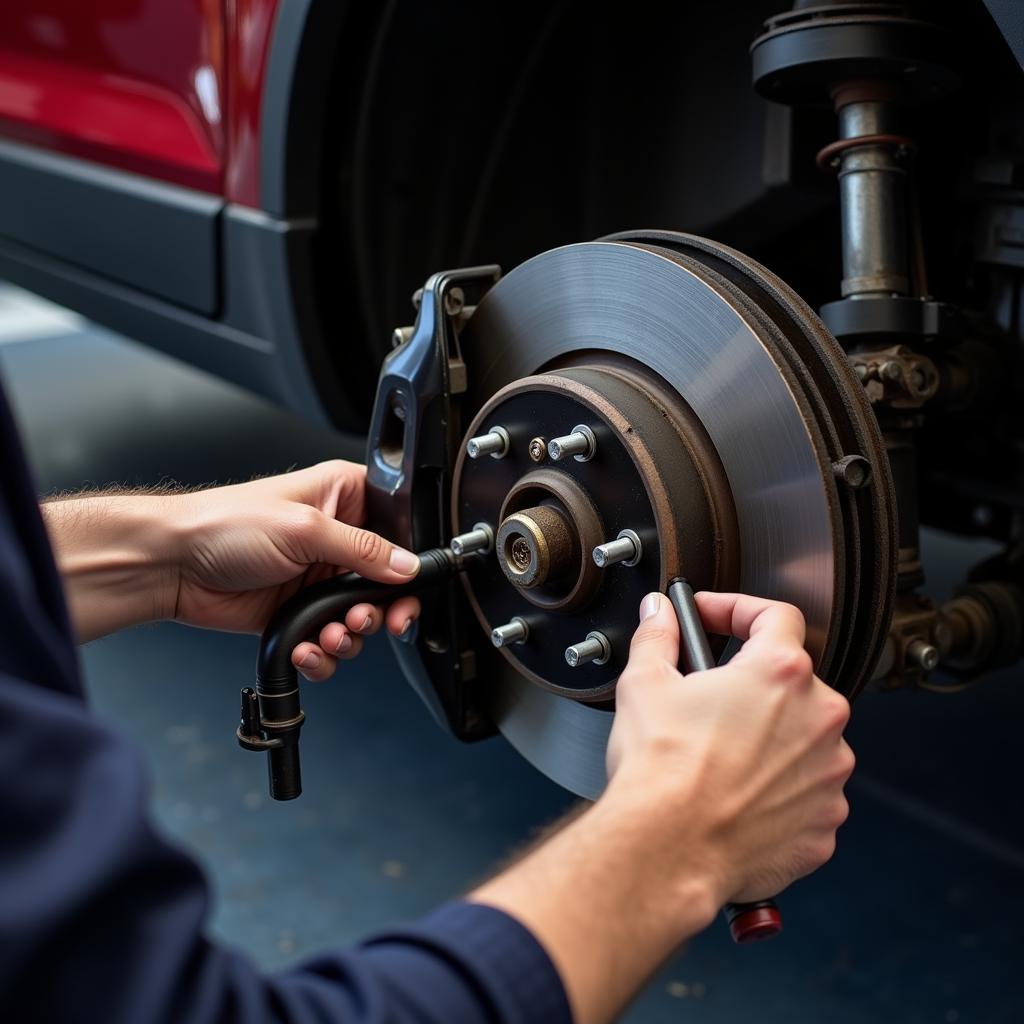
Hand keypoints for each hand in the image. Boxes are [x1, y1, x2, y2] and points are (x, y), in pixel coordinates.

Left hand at [170, 461, 421, 678]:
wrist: (172, 566)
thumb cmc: (223, 524)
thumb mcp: (304, 529)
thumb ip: (363, 549)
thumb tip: (407, 566)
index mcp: (343, 498)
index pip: (399, 526)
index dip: (409, 558)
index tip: (409, 585)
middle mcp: (336, 538)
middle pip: (387, 582)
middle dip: (383, 610)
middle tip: (374, 621)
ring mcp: (319, 578)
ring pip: (361, 618)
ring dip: (350, 636)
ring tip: (330, 635)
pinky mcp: (301, 612)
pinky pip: (329, 641)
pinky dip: (324, 653)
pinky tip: (307, 646)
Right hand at [470, 592, 852, 1023]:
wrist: (667, 850)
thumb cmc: (660, 770)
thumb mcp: (645, 683)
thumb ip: (658, 636)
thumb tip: (660, 614)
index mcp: (780, 673)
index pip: (776, 615)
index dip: (738, 609)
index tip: (712, 618)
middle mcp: (819, 719)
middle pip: (793, 682)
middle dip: (752, 684)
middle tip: (709, 699)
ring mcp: (829, 775)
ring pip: (804, 740)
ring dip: (771, 739)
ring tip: (721, 755)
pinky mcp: (825, 823)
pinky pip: (806, 795)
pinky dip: (778, 791)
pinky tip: (736, 796)